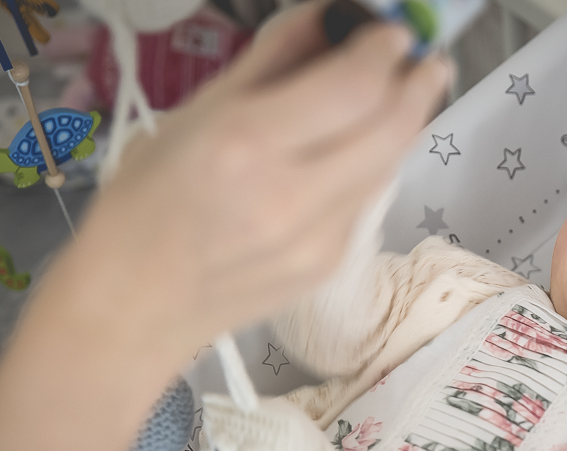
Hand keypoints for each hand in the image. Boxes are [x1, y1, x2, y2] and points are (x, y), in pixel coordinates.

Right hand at [57, 1, 451, 360]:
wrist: (138, 305)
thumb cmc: (146, 200)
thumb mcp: (193, 115)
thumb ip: (270, 62)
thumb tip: (326, 16)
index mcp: (245, 145)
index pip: (351, 88)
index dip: (385, 50)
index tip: (395, 31)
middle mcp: (290, 196)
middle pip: (392, 128)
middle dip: (420, 85)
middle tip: (428, 59)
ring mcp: (319, 240)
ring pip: (389, 165)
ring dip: (405, 123)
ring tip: (404, 92)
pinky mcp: (330, 266)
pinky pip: (368, 199)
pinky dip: (375, 163)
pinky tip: (361, 146)